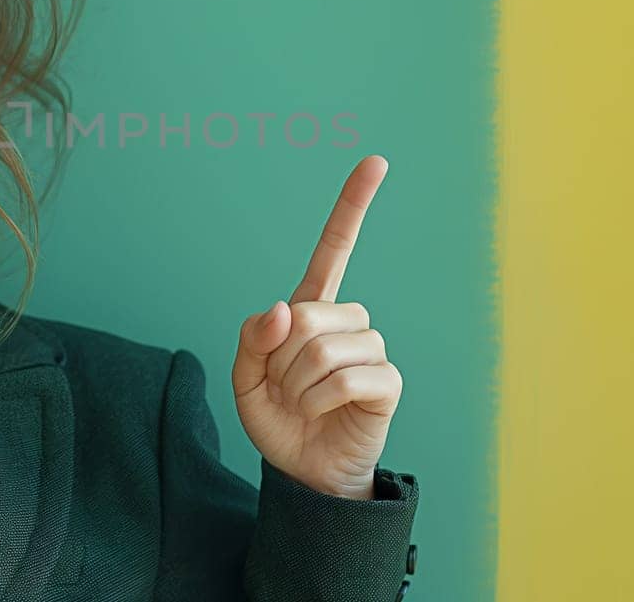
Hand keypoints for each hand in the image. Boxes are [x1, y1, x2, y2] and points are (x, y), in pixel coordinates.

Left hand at [231, 154, 403, 499]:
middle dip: (280, 359)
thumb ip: (253, 339)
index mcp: (313, 310)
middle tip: (283, 389)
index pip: (334, 249)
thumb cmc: (279, 421)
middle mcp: (348, 322)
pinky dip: (319, 399)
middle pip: (309, 314)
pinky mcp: (387, 382)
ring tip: (303, 404)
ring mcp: (371, 350)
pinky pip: (347, 377)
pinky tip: (322, 412)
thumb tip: (284, 309)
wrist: (303, 473)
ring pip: (324, 347)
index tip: (376, 161)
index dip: (354, 205)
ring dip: (298, 384)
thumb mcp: (246, 380)